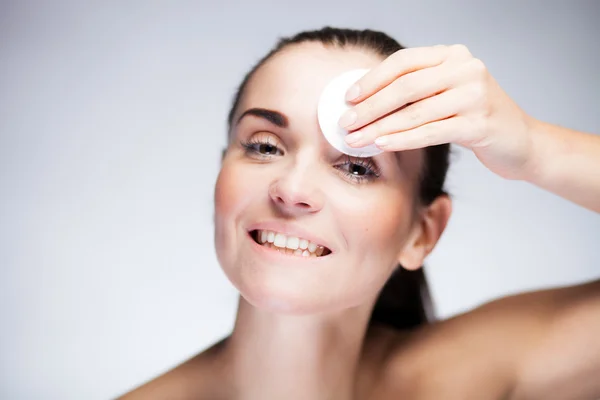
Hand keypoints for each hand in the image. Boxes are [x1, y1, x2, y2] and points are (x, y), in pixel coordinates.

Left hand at [340, 45, 536, 179]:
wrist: (520, 141)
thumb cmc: (474, 118)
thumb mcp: (447, 93)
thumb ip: (416, 89)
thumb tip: (363, 101)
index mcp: (453, 55)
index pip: (403, 62)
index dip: (372, 80)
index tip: (348, 98)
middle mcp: (466, 68)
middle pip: (405, 87)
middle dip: (370, 107)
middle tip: (345, 123)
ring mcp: (475, 95)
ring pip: (415, 112)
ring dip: (379, 127)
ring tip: (356, 139)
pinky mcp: (480, 123)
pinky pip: (431, 132)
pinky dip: (402, 139)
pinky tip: (382, 145)